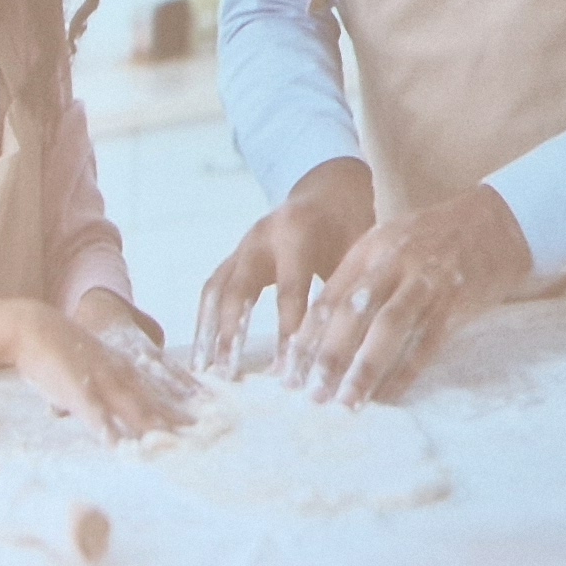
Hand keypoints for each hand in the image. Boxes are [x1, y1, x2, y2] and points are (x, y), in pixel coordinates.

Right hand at [0, 298, 197, 439]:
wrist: (34, 327)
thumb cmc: (59, 350)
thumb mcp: (91, 366)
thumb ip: (105, 388)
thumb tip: (116, 410)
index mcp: (124, 369)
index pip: (162, 388)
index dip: (186, 402)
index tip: (209, 414)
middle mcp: (120, 375)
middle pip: (156, 402)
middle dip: (180, 421)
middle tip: (206, 437)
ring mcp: (101, 383)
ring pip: (133, 410)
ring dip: (154, 429)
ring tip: (175, 447)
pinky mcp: (78, 391)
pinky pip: (97, 416)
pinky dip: (109, 431)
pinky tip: (119, 447)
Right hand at [196, 158, 375, 373]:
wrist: (330, 190)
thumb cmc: (352, 224)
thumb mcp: (361, 248)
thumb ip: (352, 288)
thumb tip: (354, 347)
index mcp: (297, 232)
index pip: (289, 289)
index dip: (288, 331)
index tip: (288, 372)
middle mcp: (260, 237)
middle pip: (238, 290)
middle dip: (231, 334)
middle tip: (228, 375)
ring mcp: (241, 246)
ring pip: (215, 291)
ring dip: (208, 332)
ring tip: (205, 371)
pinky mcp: (233, 258)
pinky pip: (212, 291)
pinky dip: (204, 323)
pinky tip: (204, 355)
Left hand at [284, 185, 534, 402]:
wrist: (495, 221)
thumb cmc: (433, 238)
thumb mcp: (387, 244)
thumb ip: (356, 279)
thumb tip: (317, 328)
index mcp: (369, 249)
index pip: (328, 298)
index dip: (307, 338)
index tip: (288, 372)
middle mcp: (393, 263)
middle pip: (352, 314)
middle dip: (328, 357)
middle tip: (312, 395)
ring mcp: (426, 281)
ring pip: (387, 328)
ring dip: (365, 368)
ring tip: (346, 402)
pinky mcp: (456, 300)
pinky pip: (427, 341)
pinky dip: (407, 370)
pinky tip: (389, 395)